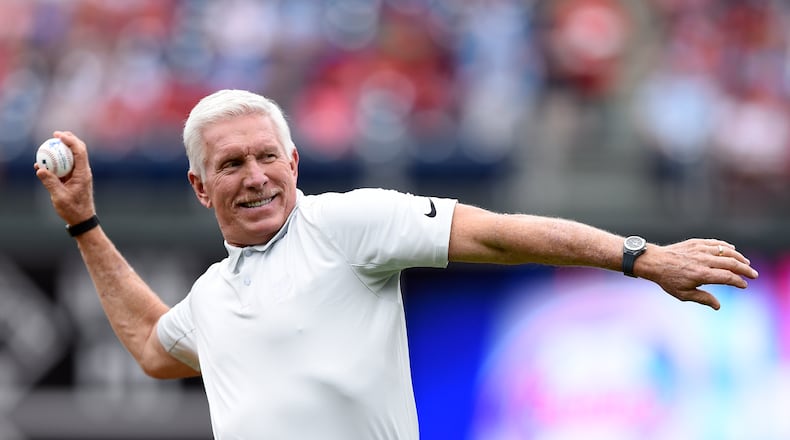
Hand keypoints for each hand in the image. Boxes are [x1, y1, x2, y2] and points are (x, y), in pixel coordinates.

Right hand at [34, 131, 95, 224]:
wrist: (82, 219)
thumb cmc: (73, 210)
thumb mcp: (60, 197)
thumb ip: (50, 182)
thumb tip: (40, 169)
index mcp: (83, 173)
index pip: (79, 152)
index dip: (70, 140)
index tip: (58, 135)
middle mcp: (83, 171)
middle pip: (78, 150)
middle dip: (68, 140)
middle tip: (55, 135)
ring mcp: (79, 175)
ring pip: (71, 157)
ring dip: (61, 150)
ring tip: (48, 144)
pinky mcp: (73, 179)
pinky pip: (65, 167)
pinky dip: (56, 163)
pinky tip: (42, 164)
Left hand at [639, 239, 758, 309]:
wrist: (654, 262)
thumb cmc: (668, 279)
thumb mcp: (683, 294)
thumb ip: (703, 299)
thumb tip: (718, 306)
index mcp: (702, 274)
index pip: (728, 277)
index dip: (739, 282)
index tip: (744, 285)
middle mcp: (703, 260)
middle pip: (731, 263)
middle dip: (745, 269)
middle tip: (753, 275)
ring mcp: (700, 249)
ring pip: (726, 251)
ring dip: (739, 257)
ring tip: (746, 263)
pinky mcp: (696, 242)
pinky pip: (716, 243)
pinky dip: (726, 246)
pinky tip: (732, 250)